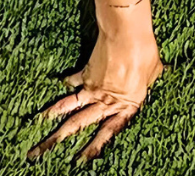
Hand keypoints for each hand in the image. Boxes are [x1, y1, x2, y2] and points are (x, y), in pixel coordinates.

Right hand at [30, 29, 160, 160]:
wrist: (127, 33)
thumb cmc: (144, 52)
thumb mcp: (154, 71)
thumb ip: (149, 80)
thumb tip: (155, 76)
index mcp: (125, 104)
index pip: (108, 132)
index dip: (95, 147)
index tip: (80, 160)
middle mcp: (105, 101)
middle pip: (79, 125)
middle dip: (60, 139)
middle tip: (38, 153)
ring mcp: (93, 88)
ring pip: (69, 108)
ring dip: (52, 119)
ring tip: (39, 124)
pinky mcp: (86, 73)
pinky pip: (73, 83)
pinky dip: (66, 85)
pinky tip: (58, 85)